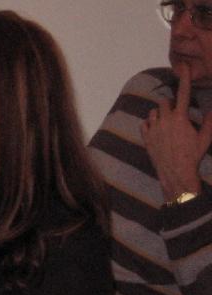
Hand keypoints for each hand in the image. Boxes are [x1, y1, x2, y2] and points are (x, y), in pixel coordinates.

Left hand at [141, 63, 211, 201]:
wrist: (176, 172)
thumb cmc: (193, 155)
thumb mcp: (205, 137)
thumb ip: (210, 121)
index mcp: (181, 118)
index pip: (183, 93)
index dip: (184, 79)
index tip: (183, 67)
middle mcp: (165, 121)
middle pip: (164, 102)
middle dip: (171, 105)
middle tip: (177, 115)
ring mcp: (154, 129)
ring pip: (153, 112)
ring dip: (159, 114)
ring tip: (166, 124)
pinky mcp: (146, 138)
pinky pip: (144, 124)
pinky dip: (150, 125)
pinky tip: (157, 131)